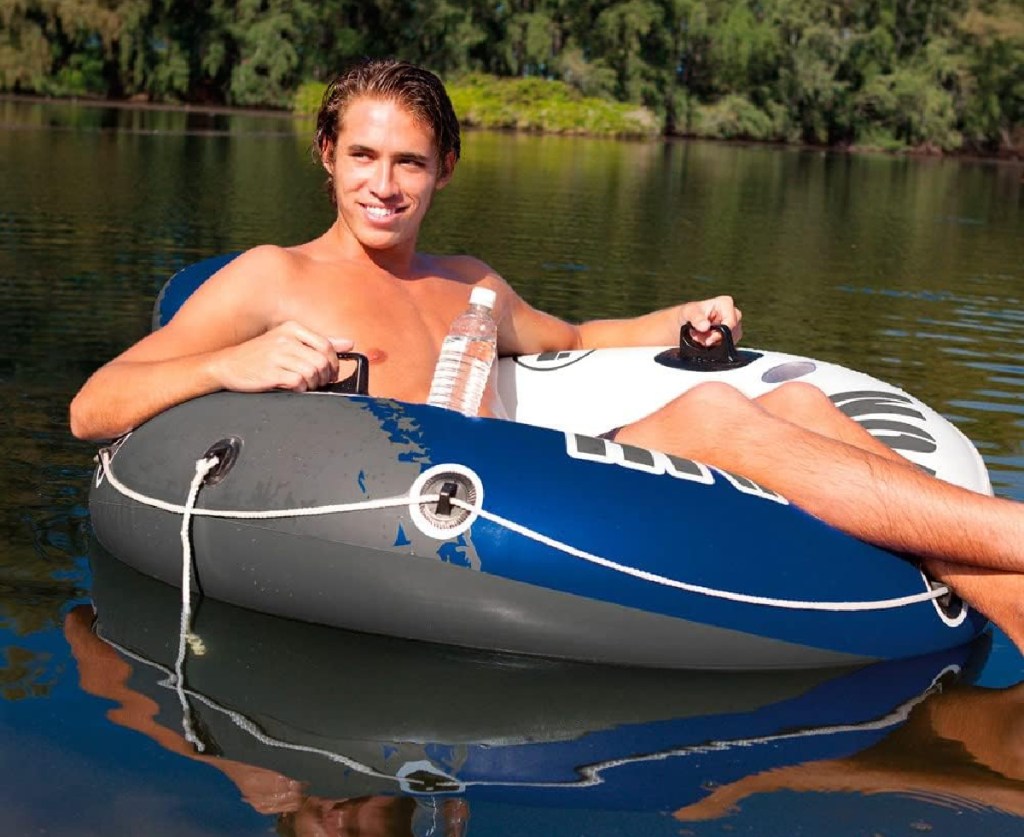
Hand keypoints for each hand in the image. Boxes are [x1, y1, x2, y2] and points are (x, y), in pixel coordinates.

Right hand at [209, 321, 353, 392]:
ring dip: (314, 384)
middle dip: (325, 376)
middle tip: (318, 382)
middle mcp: (285, 339)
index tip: (330, 372)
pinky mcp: (271, 372)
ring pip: (313, 372)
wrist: (227, 365)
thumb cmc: (260, 355)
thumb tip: (349, 343)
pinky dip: (301, 389)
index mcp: (292, 328)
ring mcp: (277, 355)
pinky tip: (293, 388)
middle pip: (322, 361)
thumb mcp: (288, 341)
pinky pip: (299, 382)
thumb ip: (319, 342)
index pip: (326, 345)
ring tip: (305, 385)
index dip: (333, 363)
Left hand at [679, 296, 741, 346]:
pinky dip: (715, 346)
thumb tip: (705, 326)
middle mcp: (732, 313)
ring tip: (700, 338)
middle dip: (714, 339)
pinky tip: (705, 341)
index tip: (707, 339)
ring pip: (730, 341)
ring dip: (714, 344)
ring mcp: (733, 325)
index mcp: (725, 303)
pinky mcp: (731, 336)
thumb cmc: (688, 313)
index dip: (719, 334)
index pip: (731, 322)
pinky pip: (727, 346)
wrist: (684, 323)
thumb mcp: (688, 313)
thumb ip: (696, 318)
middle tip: (699, 338)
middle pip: (731, 333)